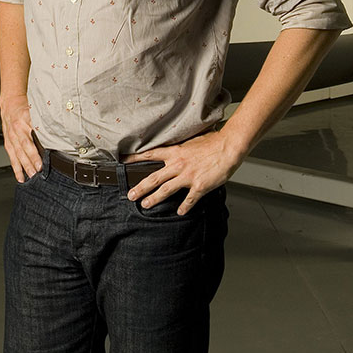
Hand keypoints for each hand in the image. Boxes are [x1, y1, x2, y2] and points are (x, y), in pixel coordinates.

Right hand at [0, 94, 41, 181]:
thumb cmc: (25, 106)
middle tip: (39, 170)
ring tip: (32, 176)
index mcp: (25, 120)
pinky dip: (16, 168)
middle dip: (32, 159)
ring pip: (18, 154)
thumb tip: (59, 129)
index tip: (46, 155)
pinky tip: (20, 177)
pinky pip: (12, 158)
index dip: (39, 145)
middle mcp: (17, 130)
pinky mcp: (8, 144)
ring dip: (25, 166)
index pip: (34, 135)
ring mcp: (11, 138)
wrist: (9, 103)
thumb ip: (45, 120)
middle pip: (25, 147)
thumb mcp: (36, 109)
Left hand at [123, 129, 243, 215]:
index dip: (135, 158)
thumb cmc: (213, 141)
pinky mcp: (199, 186)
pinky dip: (184, 207)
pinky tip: (180, 212)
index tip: (124, 162)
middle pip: (154, 177)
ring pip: (166, 190)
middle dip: (140, 187)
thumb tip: (176, 150)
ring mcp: (188, 176)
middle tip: (130, 195)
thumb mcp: (192, 140)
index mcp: (175, 152)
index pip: (150, 154)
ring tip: (145, 205)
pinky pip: (189, 200)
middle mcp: (178, 164)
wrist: (228, 146)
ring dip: (154, 199)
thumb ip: (181, 148)